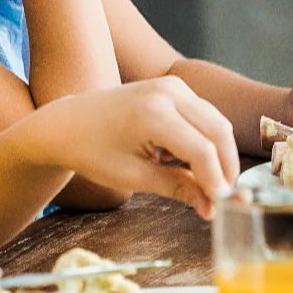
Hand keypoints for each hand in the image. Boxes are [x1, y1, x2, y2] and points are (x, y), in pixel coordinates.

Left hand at [22, 77, 239, 218]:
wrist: (67, 123)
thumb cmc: (92, 151)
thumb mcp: (133, 176)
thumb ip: (178, 188)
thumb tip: (211, 207)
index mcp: (154, 114)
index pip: (203, 150)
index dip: (216, 181)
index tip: (220, 207)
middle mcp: (168, 92)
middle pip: (218, 131)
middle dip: (226, 167)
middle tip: (221, 198)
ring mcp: (171, 85)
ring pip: (215, 122)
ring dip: (216, 154)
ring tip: (199, 182)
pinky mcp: (172, 86)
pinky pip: (203, 115)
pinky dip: (203, 140)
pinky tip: (180, 160)